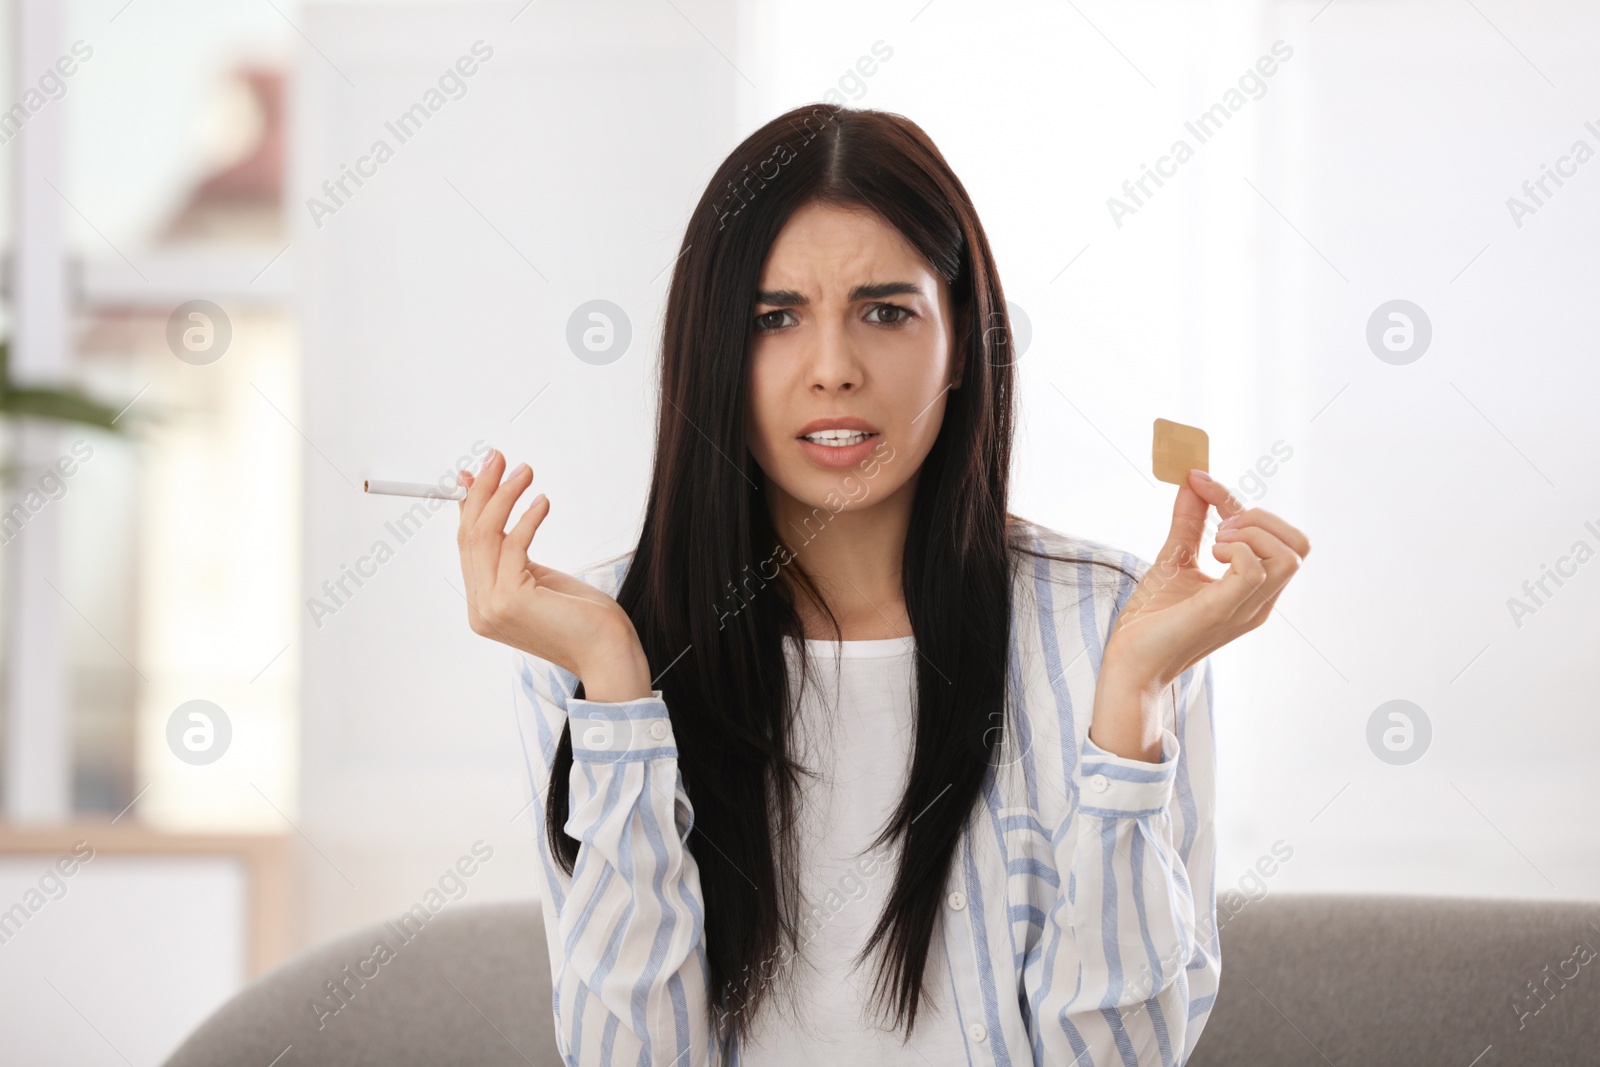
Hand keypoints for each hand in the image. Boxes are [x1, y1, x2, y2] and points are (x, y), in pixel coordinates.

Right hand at [456, 448, 649, 697]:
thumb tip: (499, 508)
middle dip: (483, 490)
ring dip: (504, 496)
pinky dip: (526, 518)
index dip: (471, 504)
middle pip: (469, 535)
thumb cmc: (583, 618)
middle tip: (498, 457)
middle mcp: (480, 608)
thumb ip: (513, 547)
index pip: (467, 544)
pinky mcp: (510, 601)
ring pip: (484, 536)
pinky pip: (512, 546)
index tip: (482, 471)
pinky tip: (543, 502)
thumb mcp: (540, 575)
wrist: (608, 654)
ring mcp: (490, 607)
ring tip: (525, 471)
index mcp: (483, 604)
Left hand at [1091, 468, 1310, 759]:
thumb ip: (1189, 522)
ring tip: (1215, 542)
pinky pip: (1256, 569)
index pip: (1277, 535)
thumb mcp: (1176, 558)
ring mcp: (1246, 607)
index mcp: (1253, 589)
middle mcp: (1259, 600)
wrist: (1130, 663)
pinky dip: (1237, 549)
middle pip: (1300, 545)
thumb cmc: (1152, 619)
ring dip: (1252, 533)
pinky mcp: (1223, 610)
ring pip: (1290, 555)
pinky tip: (1211, 556)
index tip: (1200, 483)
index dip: (1238, 499)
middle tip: (1218, 528)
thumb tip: (1193, 482)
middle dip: (1261, 519)